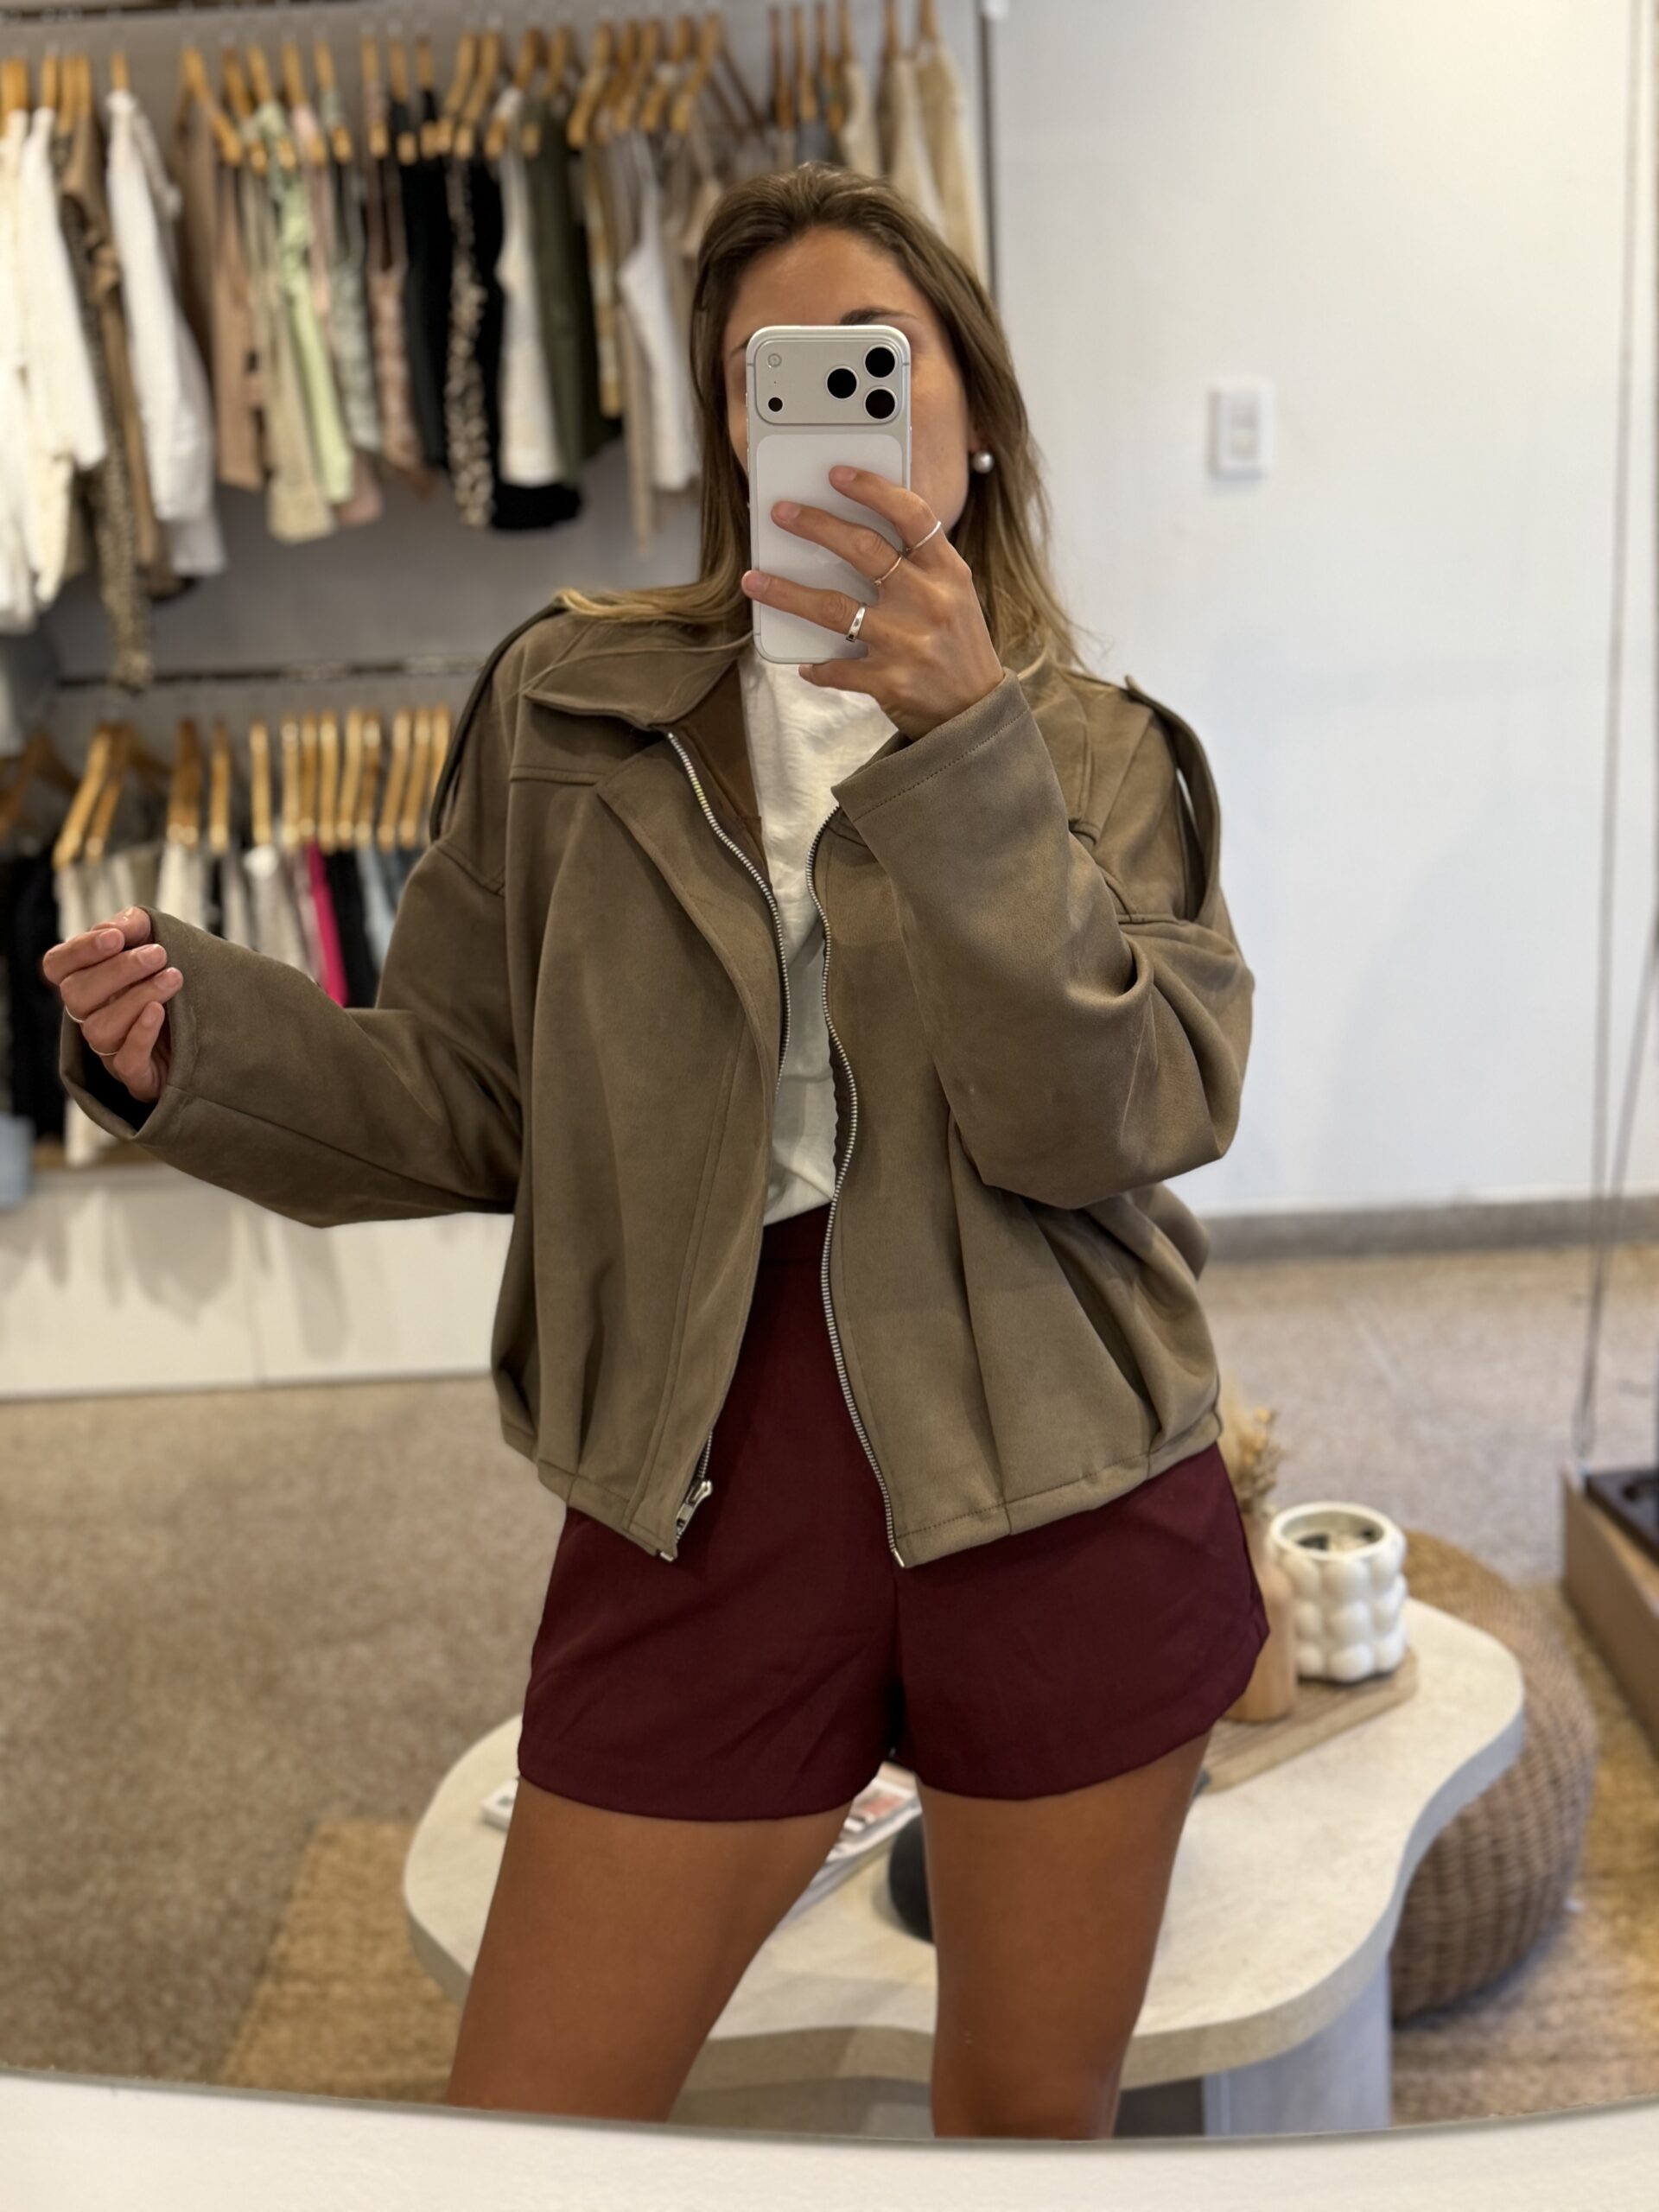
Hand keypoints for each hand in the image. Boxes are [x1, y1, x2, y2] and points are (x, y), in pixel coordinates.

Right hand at [42, 907, 181, 1103]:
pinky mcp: (136, 1075)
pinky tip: (160, 1012)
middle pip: (76, 996)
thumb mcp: (155, 944)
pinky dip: (141, 1035)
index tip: (116, 937)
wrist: (212, 1028)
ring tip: (174, 978)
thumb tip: (123, 925)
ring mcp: (110, 1048)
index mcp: (86, 981)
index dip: (80, 950)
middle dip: (118, 971)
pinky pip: (126, 1062)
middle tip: (158, 954)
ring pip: (99, 1029)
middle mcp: (90, 1016)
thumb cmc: (170, 983)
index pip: (57, 966)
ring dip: (137, 998)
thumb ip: (135, 927)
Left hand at [741, 463, 1005, 739]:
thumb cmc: (957, 646)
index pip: (911, 515)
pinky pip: (836, 667)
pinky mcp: (889, 681)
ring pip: (834, 608)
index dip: (872, 489)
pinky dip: (817, 666)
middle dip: (815, 525)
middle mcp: (930, 601)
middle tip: (781, 512)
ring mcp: (908, 642)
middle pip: (863, 550)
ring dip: (787, 593)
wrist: (976, 713)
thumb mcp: (955, 596)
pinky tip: (805, 664)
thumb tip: (854, 530)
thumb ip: (919, 564)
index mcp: (949, 573)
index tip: (836, 474)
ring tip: (755, 580)